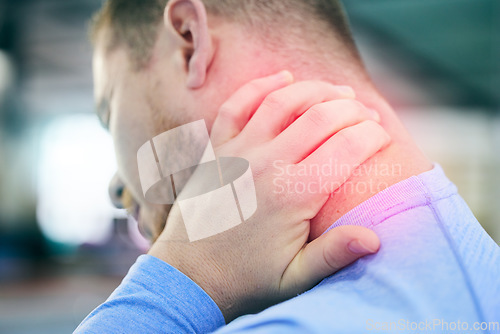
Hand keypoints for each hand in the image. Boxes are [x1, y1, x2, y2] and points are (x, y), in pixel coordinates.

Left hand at [149, 71, 389, 321]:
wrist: (188, 275)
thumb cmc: (245, 278)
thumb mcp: (294, 278)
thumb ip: (333, 255)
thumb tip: (374, 239)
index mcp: (293, 195)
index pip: (347, 148)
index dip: (373, 134)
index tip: (383, 135)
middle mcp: (266, 164)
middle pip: (321, 116)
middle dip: (353, 109)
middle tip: (368, 114)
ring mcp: (238, 151)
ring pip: (283, 101)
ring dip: (316, 90)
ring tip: (339, 92)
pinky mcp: (217, 148)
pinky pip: (239, 104)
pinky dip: (262, 85)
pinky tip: (284, 77)